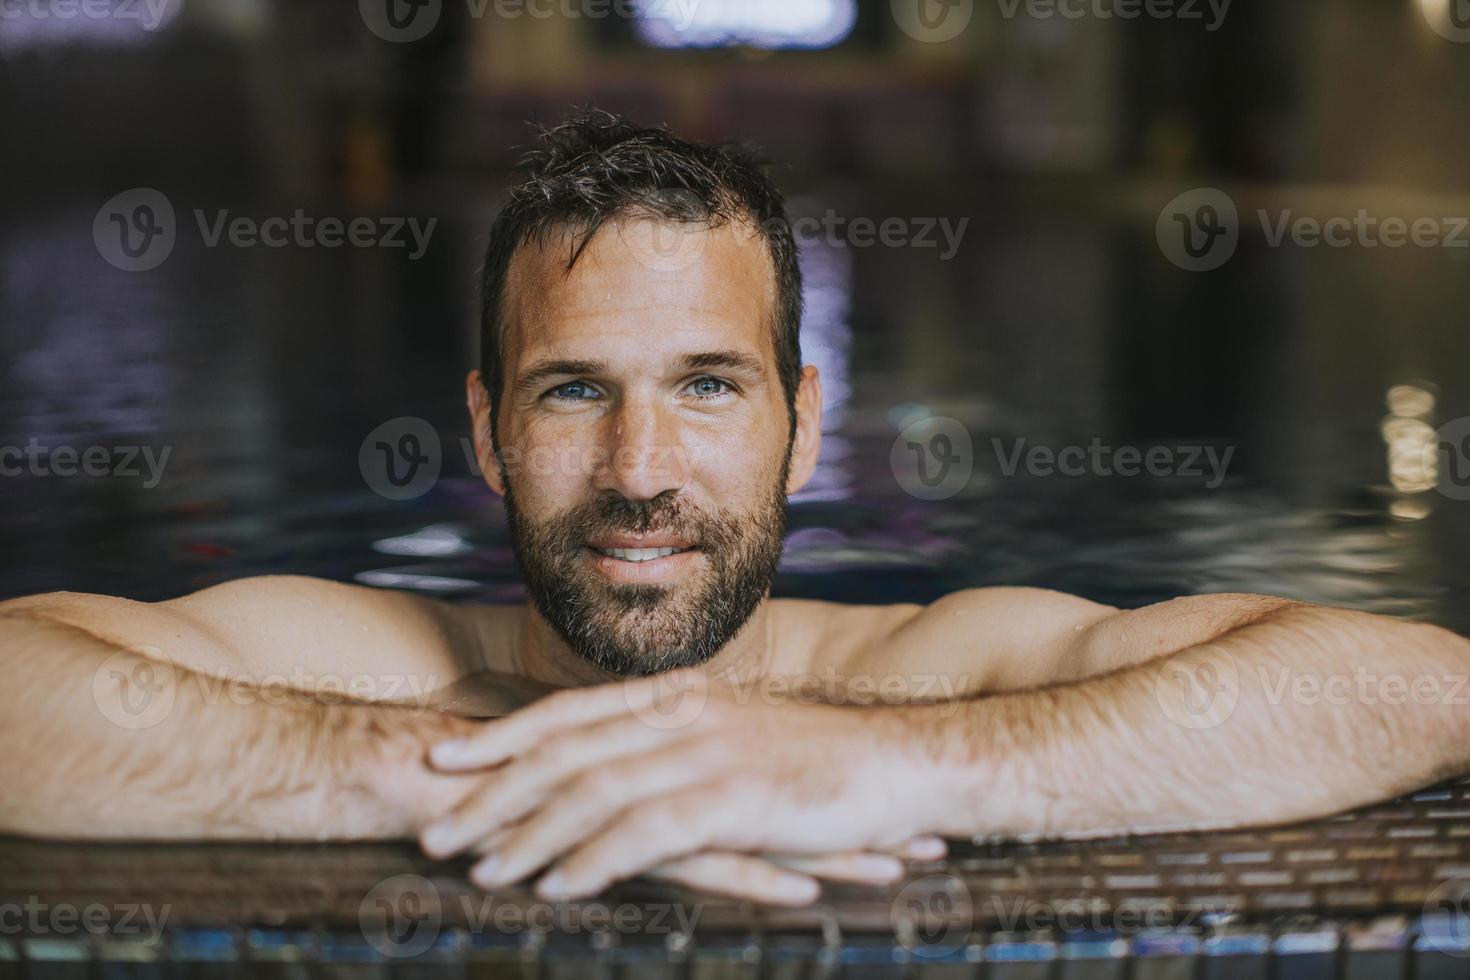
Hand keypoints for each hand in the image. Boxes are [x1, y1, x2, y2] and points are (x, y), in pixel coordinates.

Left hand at [416, 668, 942, 900]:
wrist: (899, 763)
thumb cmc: (817, 762)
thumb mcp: (738, 741)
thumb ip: (676, 750)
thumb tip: (620, 774)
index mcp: (677, 699)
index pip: (569, 712)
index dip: (502, 739)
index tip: (445, 762)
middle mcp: (682, 717)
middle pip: (566, 754)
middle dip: (493, 795)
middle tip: (436, 834)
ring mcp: (708, 754)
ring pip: (595, 792)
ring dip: (529, 834)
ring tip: (480, 871)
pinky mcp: (736, 798)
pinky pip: (648, 830)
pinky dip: (596, 858)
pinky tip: (560, 886)